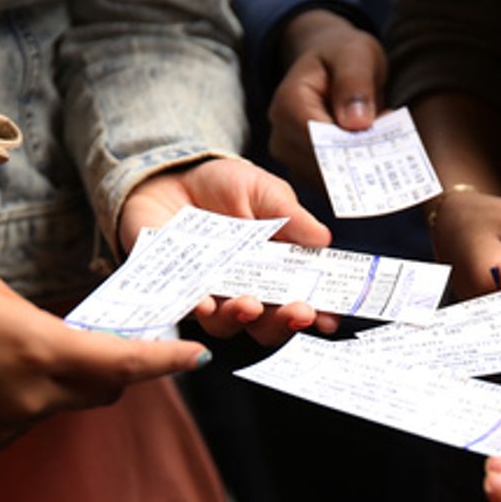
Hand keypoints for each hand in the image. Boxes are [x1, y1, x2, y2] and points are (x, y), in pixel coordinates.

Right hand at [0, 257, 209, 463]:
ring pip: (47, 408)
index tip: (196, 357)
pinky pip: (7, 426)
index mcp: (41, 351)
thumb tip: (63, 354)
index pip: (126, 365)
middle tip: (96, 343)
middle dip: (108, 370)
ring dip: (39, 384)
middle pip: (98, 392)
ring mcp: (0, 432)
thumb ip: (42, 330)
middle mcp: (30, 401)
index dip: (167, 362)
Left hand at [118, 157, 333, 344]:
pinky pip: (185, 308)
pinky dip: (197, 308)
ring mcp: (210, 295)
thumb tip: (323, 240)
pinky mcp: (176, 290)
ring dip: (242, 317)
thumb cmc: (222, 187)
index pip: (301, 301)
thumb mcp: (264, 192)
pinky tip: (204, 302)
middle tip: (298, 312)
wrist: (170, 176)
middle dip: (284, 322)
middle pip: (269, 325)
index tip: (329, 318)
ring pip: (228, 324)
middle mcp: (245, 291)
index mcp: (276, 271)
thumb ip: (291, 218)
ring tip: (249, 303)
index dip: (318, 314)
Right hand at [268, 9, 385, 185]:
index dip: (349, 148)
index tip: (380, 144)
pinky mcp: (306, 172)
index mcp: (288, 105)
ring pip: (329, 182)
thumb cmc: (343, 56)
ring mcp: (292, 158)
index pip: (316, 141)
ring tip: (383, 146)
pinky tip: (375, 156)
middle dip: (358, 160)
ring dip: (360, 170)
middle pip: (322, 166)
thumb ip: (355, 83)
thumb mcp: (355, 55)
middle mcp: (282, 136)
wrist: (332, 66)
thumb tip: (356, 123)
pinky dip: (358, 175)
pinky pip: (334, 185)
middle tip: (390, 147)